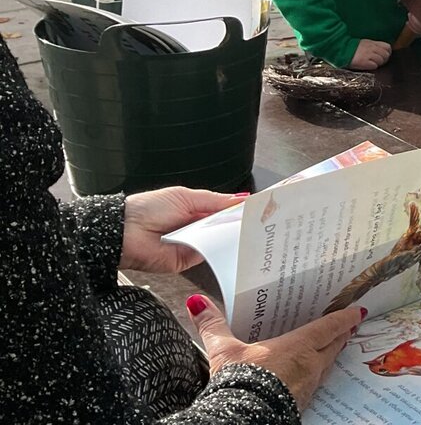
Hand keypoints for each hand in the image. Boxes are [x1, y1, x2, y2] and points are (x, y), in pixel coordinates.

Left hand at [121, 187, 248, 272]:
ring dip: (229, 237)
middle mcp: (196, 229)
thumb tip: (241, 199)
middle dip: (239, 224)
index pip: (224, 211)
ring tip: (246, 230)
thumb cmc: (147, 208)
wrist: (124, 231)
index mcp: (195, 210)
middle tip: (257, 221)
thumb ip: (215, 200)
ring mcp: (193, 245)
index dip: (240, 210)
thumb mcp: (185, 196)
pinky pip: (208, 256)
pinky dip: (216, 250)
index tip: (257, 209)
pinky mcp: (187, 261)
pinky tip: (225, 243)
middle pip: (225, 228)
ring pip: (220, 242)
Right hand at [188, 293, 362, 410]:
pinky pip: (316, 383)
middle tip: (350, 326)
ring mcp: (308, 385)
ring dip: (331, 355)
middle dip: (342, 335)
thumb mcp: (223, 351)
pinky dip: (317, 374)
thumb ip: (212, 325)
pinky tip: (309, 375)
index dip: (344, 317)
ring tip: (333, 347)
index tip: (357, 310)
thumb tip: (197, 303)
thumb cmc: (239, 383)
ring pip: (327, 365)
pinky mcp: (301, 403)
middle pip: (333, 346)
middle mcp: (310, 365)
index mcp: (298, 347)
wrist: (242, 418)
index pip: (329, 327)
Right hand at [349, 39, 391, 69]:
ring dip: (378, 63)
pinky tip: (367, 65)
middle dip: (384, 59)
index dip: (387, 52)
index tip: (384, 55)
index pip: (387, 47)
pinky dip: (372, 67)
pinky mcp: (364, 62)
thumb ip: (373, 46)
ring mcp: (368, 55)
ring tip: (371, 64)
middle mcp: (372, 48)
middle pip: (386, 55)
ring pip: (381, 61)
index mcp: (372, 43)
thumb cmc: (351, 47)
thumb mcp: (364, 43)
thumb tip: (380, 50)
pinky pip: (374, 66)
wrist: (341, 49)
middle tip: (378, 61)